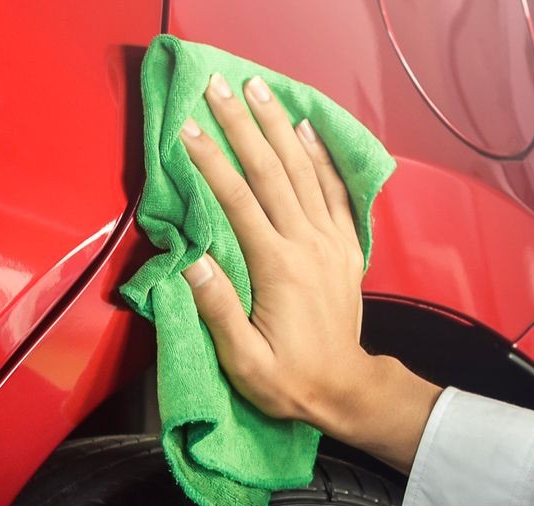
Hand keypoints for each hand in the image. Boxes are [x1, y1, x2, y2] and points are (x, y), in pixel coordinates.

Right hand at [180, 72, 440, 473]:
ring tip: (260, 91)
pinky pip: (335, 192)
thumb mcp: (244, 360)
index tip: (187, 128)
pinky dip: (321, 157)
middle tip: (219, 87)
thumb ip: (219, 309)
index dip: (210, 161)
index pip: (238, 201)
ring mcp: (331, 243)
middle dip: (242, 125)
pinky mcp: (345, 248)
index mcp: (277, 268)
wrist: (346, 390)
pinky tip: (306, 130)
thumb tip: (191, 262)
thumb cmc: (289, 381)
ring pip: (304, 171)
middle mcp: (307, 245)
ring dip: (279, 127)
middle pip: (271, 172)